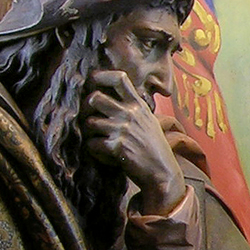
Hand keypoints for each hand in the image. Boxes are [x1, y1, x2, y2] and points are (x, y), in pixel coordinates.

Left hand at [83, 69, 184, 213]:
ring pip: (90, 122)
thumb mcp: (148, 122)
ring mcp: (123, 129)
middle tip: (91, 119)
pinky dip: (95, 151)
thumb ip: (133, 108)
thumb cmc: (154, 148)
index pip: (119, 79)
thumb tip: (111, 97)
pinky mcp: (117, 146)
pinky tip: (106, 155)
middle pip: (95, 98)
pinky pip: (92, 143)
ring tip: (101, 141)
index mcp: (138, 105)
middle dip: (88, 109)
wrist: (162, 172)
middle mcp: (130, 114)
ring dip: (91, 134)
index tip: (92, 81)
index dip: (101, 76)